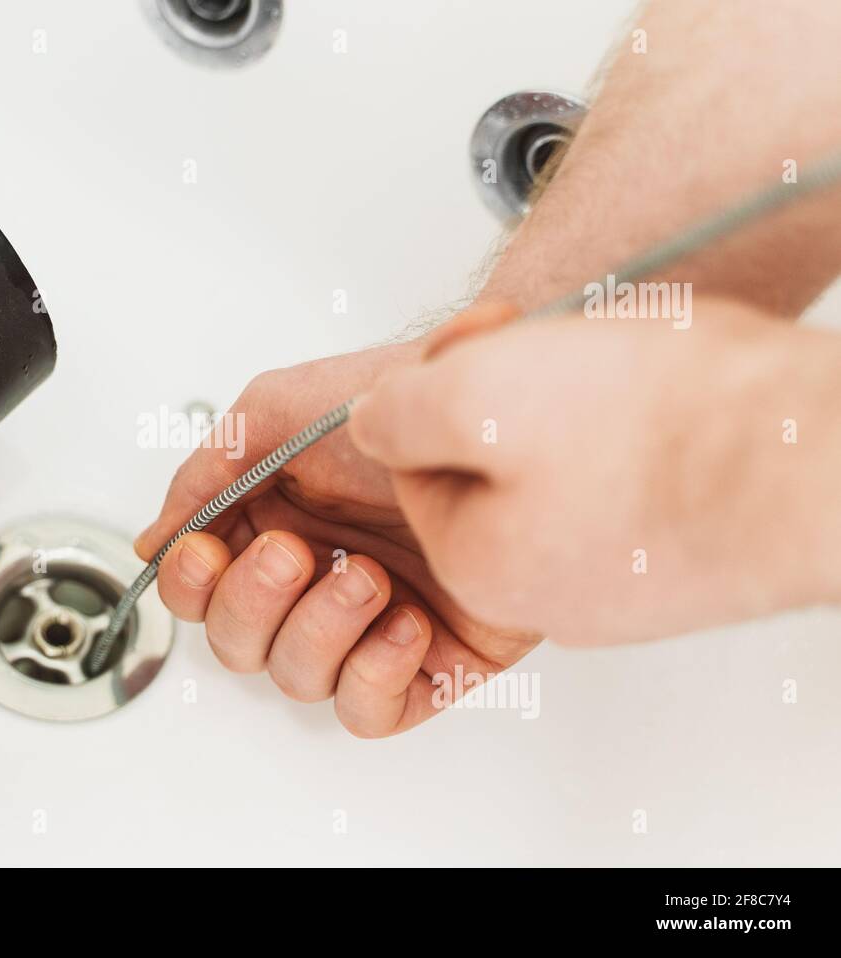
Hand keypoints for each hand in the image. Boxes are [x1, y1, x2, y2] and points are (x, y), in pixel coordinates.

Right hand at [136, 305, 540, 737]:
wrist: (493, 413)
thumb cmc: (395, 402)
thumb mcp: (276, 411)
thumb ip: (204, 475)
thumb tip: (154, 540)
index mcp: (270, 527)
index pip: (199, 593)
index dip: (191, 587)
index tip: (207, 553)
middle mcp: (314, 580)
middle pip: (238, 645)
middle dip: (255, 604)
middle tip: (296, 552)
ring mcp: (368, 624)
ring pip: (297, 680)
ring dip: (321, 630)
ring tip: (369, 576)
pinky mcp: (428, 660)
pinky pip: (369, 711)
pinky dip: (375, 675)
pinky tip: (406, 621)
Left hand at [350, 297, 840, 644]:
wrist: (830, 461)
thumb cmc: (663, 430)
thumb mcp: (479, 395)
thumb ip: (399, 415)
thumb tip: (368, 426)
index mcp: (478, 563)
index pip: (413, 458)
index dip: (444, 377)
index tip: (492, 333)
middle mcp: (544, 590)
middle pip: (488, 465)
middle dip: (512, 391)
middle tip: (567, 345)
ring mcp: (623, 583)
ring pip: (561, 467)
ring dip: (578, 403)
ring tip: (632, 366)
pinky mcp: (688, 559)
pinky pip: (631, 483)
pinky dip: (642, 432)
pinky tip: (677, 402)